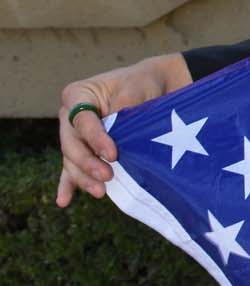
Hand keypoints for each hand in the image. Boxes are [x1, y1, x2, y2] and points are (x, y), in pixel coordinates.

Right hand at [57, 52, 191, 205]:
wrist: (150, 87)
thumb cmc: (140, 84)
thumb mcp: (135, 88)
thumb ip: (121, 109)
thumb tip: (115, 134)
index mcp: (77, 94)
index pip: (82, 121)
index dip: (95, 139)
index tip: (113, 154)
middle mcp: (69, 116)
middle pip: (72, 144)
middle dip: (88, 163)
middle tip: (108, 176)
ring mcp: (74, 135)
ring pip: (72, 160)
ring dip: (84, 178)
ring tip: (101, 192)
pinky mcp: (84, 151)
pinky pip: (71, 169)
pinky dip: (68, 185)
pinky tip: (63, 200)